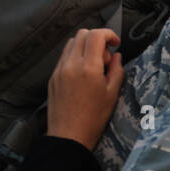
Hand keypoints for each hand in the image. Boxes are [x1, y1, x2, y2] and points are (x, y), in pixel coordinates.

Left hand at [46, 28, 123, 149]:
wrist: (69, 136)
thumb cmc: (94, 118)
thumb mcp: (112, 94)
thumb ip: (116, 70)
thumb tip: (116, 56)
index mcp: (88, 68)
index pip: (96, 35)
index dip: (109, 34)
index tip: (115, 43)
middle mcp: (71, 64)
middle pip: (82, 34)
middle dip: (97, 39)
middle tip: (105, 59)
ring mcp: (59, 69)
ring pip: (71, 43)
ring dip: (85, 47)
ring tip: (93, 67)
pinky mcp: (53, 77)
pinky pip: (64, 57)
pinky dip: (75, 57)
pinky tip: (82, 75)